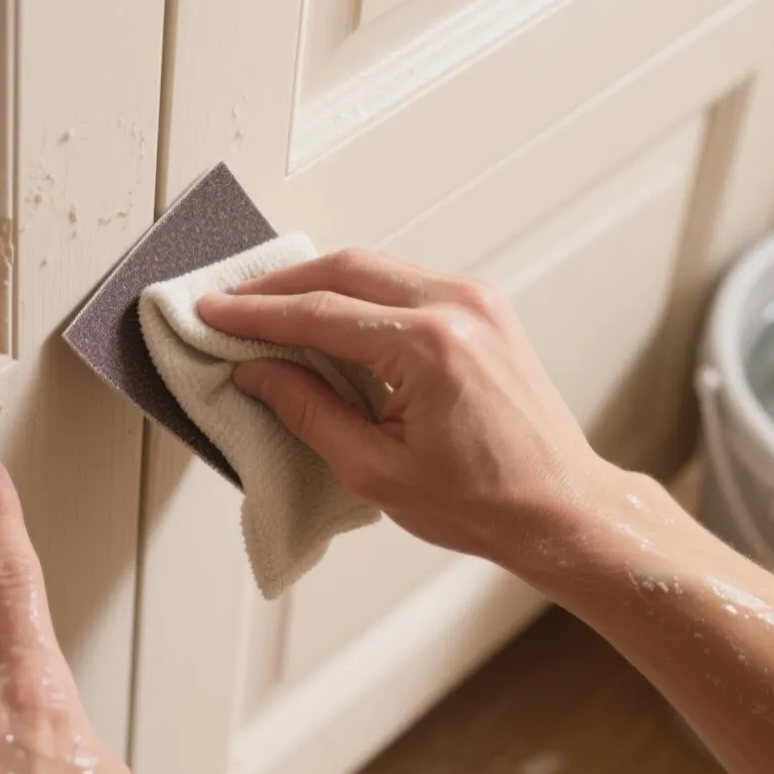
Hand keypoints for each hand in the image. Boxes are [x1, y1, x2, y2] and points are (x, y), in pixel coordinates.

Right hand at [196, 248, 619, 561]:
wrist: (559, 507)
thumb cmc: (487, 501)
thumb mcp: (376, 471)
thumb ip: (310, 412)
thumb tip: (259, 374)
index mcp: (432, 347)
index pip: (321, 313)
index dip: (256, 313)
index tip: (214, 313)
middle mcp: (459, 308)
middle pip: (345, 268)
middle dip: (280, 284)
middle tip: (231, 303)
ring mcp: (477, 302)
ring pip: (375, 266)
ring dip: (318, 283)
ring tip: (269, 310)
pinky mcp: (483, 309)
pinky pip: (404, 282)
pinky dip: (358, 292)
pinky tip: (327, 316)